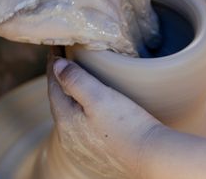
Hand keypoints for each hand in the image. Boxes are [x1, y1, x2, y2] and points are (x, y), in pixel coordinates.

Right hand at [0, 0, 158, 54]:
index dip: (139, 1)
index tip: (142, 19)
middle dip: (142, 23)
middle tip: (148, 43)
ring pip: (125, 19)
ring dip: (132, 42)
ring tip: (136, 59)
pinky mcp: (77, 10)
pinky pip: (111, 36)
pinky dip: (118, 51)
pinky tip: (118, 62)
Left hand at [48, 57, 164, 178]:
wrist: (151, 157)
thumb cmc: (127, 125)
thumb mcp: (99, 96)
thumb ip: (75, 79)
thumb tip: (56, 65)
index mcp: (65, 120)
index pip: (53, 85)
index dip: (53, 65)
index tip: (55, 48)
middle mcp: (68, 137)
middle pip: (60, 101)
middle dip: (60, 80)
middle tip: (63, 60)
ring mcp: (81, 148)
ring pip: (71, 115)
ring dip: (71, 98)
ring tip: (75, 82)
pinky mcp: (95, 154)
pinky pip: (82, 127)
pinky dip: (82, 113)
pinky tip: (89, 110)